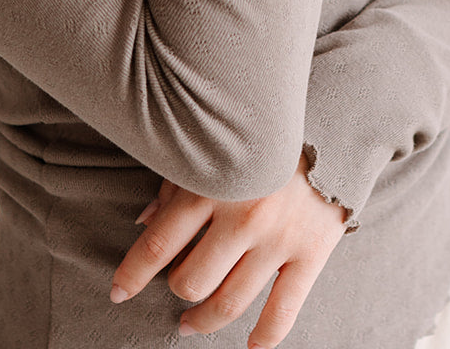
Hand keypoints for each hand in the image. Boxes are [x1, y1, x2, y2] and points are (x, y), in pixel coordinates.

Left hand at [111, 151, 349, 345]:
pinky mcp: (311, 253)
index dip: (133, 273)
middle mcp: (243, 214)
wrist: (331, 122)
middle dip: (176, 291)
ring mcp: (278, 238)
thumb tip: (142, 222)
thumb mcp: (210, 146)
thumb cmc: (258, 135)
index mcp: (211, 184)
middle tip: (175, 289)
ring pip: (230, 303)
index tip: (118, 292)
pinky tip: (251, 346)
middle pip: (192, 280)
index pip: (159, 242)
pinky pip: (283, 311)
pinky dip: (264, 337)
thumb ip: (175, 183)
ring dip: (204, 320)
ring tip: (192, 323)